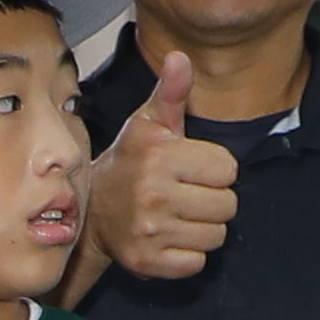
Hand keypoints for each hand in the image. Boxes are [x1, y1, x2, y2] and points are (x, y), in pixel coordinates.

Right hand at [81, 52, 235, 283]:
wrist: (90, 212)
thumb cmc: (130, 162)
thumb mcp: (149, 123)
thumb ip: (172, 92)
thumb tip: (180, 57)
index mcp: (161, 157)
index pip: (228, 170)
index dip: (214, 169)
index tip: (190, 169)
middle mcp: (154, 195)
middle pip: (228, 205)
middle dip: (213, 200)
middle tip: (186, 194)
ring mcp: (150, 232)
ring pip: (216, 236)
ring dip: (203, 227)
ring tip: (178, 215)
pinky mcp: (149, 262)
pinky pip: (197, 263)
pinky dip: (188, 254)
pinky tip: (169, 237)